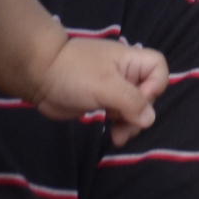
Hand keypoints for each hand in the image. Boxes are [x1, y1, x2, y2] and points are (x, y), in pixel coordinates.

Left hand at [34, 38, 169, 145]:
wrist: (39, 76)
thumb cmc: (74, 74)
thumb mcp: (106, 86)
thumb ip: (131, 101)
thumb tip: (150, 119)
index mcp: (129, 60)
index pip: (158, 68)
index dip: (155, 86)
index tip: (138, 99)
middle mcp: (125, 73)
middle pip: (148, 93)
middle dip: (140, 113)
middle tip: (124, 126)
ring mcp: (113, 88)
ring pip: (135, 108)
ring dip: (131, 124)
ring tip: (118, 137)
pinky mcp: (102, 101)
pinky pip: (120, 115)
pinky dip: (120, 126)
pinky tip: (114, 136)